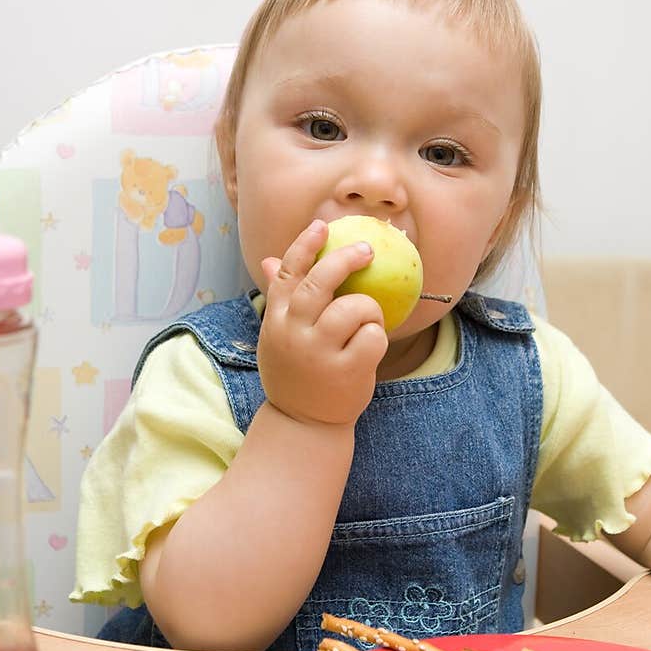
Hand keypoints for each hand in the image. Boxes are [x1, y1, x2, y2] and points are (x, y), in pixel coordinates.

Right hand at [257, 219, 388, 425]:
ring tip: (368, 322)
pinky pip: (374, 336)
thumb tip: (272, 260)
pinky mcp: (346, 371)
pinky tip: (370, 348)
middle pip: (321, 282)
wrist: (302, 425)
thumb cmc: (296, 374)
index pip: (288, 274)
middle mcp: (294, 333)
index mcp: (276, 321)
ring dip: (369, 308)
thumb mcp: (278, 337)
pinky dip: (378, 336)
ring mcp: (319, 353)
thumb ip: (280, 300)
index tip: (322, 226)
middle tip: (367, 250)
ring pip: (355, 307)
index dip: (305, 246)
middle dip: (346, 259)